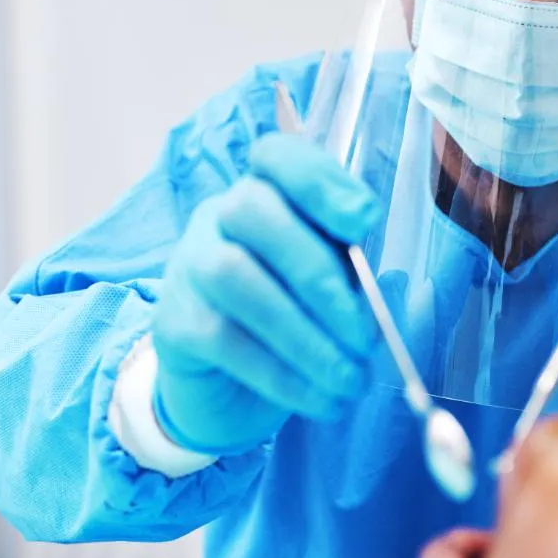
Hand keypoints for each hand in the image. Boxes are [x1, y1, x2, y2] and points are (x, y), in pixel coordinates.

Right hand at [151, 133, 379, 453]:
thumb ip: (355, 280)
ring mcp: (190, 264)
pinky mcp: (174, 322)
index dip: (319, 181)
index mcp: (270, 194)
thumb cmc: (295, 322)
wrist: (230, 390)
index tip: (364, 221)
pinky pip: (224, 338)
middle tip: (366, 337)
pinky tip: (321, 399)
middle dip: (319, 275)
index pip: (279, 157)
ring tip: (351, 380)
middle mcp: (221, 216)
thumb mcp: (334, 291)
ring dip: (305, 335)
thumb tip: (382, 298)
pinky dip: (282, 373)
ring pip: (236, 276)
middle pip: (254, 210)